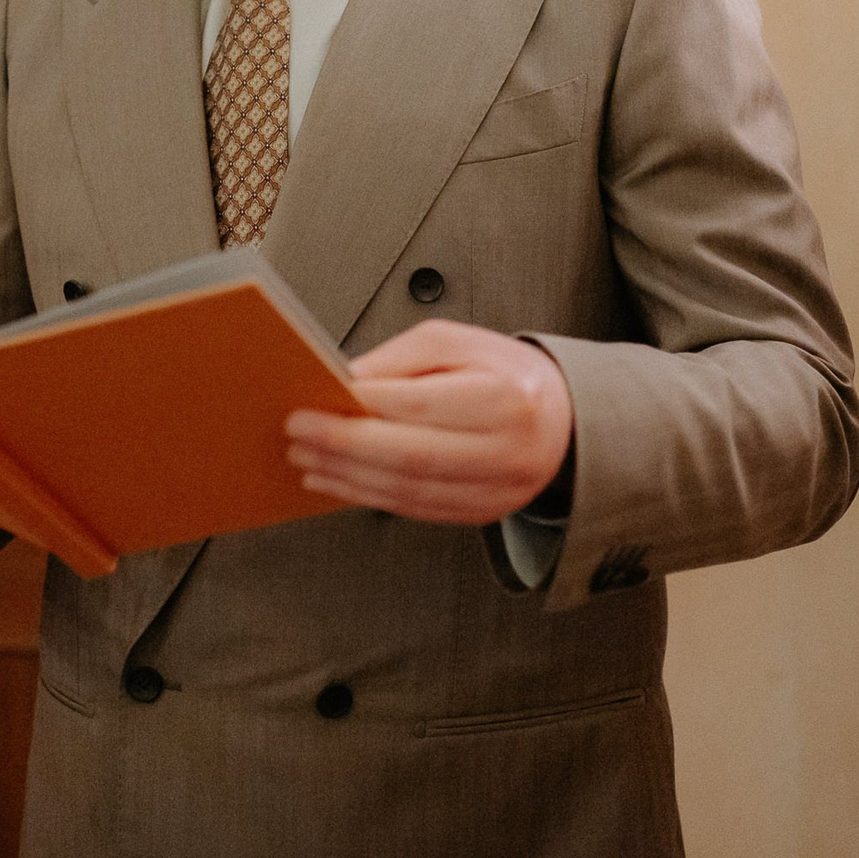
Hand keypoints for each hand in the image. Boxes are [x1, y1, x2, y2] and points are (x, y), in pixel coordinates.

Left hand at [285, 320, 573, 525]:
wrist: (560, 420)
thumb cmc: (502, 373)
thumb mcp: (457, 344)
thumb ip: (399, 361)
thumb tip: (343, 386)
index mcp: (506, 396)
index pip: (420, 404)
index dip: (362, 407)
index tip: (312, 401)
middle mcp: (507, 450)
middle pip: (410, 455)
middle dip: (343, 446)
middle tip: (297, 433)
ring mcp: (499, 491)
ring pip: (408, 490)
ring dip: (347, 477)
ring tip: (306, 459)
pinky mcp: (483, 513)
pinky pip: (415, 509)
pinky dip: (368, 496)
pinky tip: (336, 481)